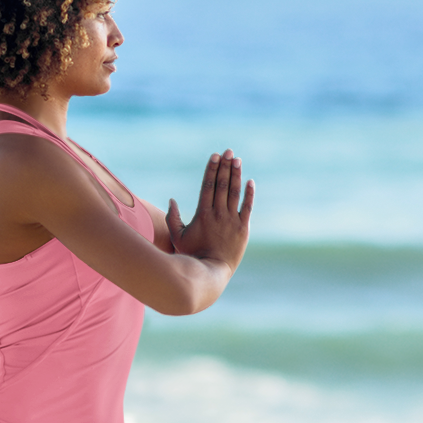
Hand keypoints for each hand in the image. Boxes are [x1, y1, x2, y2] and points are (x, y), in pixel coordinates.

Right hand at [166, 149, 253, 269]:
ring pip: (234, 193)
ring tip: (237, 160)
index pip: (208, 186)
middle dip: (224, 166)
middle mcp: (218, 214)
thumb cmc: (192, 255)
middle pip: (222, 185)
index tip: (215, 155)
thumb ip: (173, 218)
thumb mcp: (177, 237)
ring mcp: (231, 220)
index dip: (211, 169)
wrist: (210, 271)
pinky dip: (249, 194)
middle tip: (228, 151)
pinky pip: (247, 207)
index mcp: (202, 214)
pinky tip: (250, 181)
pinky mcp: (242, 228)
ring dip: (236, 174)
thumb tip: (172, 200)